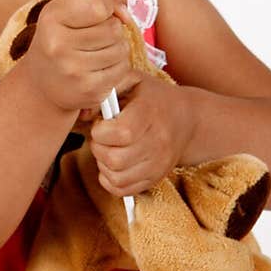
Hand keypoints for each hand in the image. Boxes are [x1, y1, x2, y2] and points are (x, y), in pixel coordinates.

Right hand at [19, 0, 139, 115]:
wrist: (42, 82)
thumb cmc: (61, 37)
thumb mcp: (70, 8)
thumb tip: (126, 14)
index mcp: (52, 18)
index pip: (99, 6)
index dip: (109, 5)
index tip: (103, 10)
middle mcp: (58, 46)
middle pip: (113, 29)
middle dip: (112, 28)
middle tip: (96, 34)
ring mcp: (73, 71)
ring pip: (121, 49)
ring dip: (116, 47)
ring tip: (98, 50)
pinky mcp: (89, 90)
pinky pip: (122, 69)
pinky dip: (117, 65)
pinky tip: (100, 66)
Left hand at [89, 76, 193, 196]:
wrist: (187, 119)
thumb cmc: (152, 97)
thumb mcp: (131, 80)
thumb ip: (104, 89)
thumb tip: (82, 114)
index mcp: (150, 113)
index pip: (121, 133)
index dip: (101, 131)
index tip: (101, 123)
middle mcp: (158, 142)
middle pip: (116, 159)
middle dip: (98, 147)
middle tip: (102, 136)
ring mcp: (158, 164)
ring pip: (117, 177)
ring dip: (103, 164)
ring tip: (108, 148)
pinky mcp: (155, 178)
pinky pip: (123, 190)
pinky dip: (110, 179)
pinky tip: (112, 163)